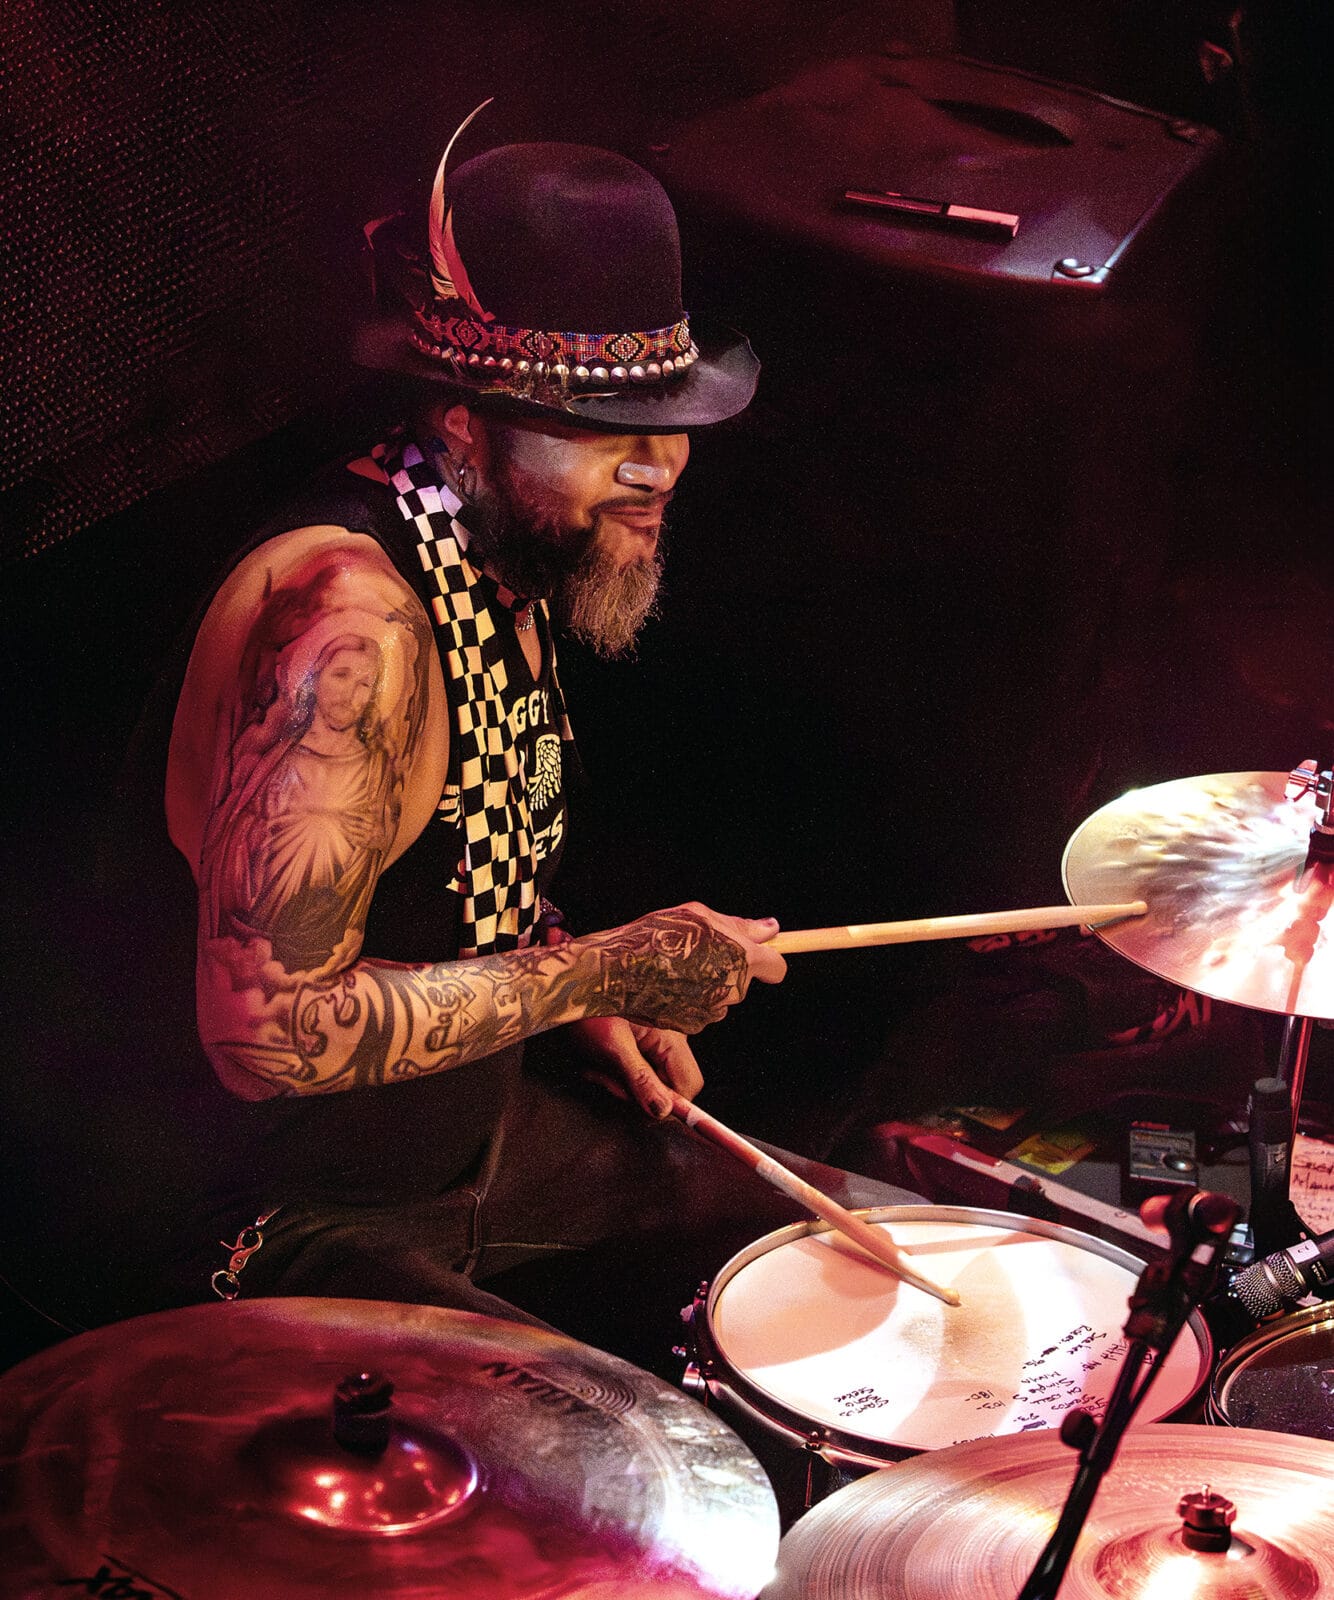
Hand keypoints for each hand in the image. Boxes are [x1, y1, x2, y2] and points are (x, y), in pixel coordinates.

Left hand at [566, 1016, 703, 1119]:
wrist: (565, 989)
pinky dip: (614, 1072)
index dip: (666, 1102)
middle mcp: (669, 1038)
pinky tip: (596, 1062)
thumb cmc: (588, 1009)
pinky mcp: (637, 1043)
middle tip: (603, 1076)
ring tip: (595, 1066)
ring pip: (647, 1081)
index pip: (688, 1085)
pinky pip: (634, 1071)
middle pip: (666, 1086)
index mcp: (672, 1036)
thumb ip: (640, 1079)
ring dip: (618, 1082)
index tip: (637, 1104)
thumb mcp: (613, 1047)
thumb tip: (663, 1110)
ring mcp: (653, 1040)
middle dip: (633, 1090)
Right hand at [582, 902, 785, 1035]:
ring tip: (674, 968)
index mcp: (741, 958)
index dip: (767, 960)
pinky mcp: (692, 1026)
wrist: (618, 971)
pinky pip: (699, 1011)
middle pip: (742, 981)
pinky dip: (687, 1000)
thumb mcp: (698, 916)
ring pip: (719, 996)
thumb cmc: (656, 938)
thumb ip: (739, 925)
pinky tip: (666, 985)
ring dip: (705, 984)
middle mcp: (731, 989)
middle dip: (726, 969)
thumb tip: (770, 930)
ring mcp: (712, 1011)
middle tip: (696, 953)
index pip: (776, 967)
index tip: (756, 956)